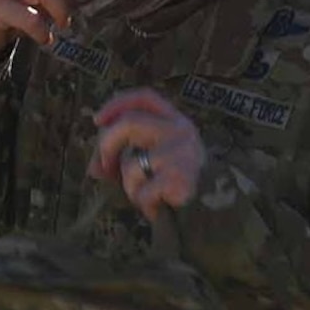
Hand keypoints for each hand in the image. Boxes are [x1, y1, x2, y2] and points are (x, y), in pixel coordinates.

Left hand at [91, 89, 206, 219]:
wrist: (215, 212)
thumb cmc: (180, 184)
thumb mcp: (156, 159)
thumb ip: (126, 154)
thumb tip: (93, 169)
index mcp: (176, 121)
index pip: (145, 97)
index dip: (118, 103)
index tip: (97, 120)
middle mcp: (181, 131)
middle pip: (129, 122)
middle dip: (106, 145)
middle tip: (103, 170)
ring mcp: (181, 153)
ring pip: (132, 163)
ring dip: (130, 185)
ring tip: (147, 196)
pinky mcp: (178, 178)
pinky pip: (142, 191)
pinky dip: (143, 203)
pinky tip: (157, 208)